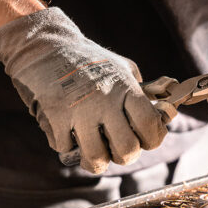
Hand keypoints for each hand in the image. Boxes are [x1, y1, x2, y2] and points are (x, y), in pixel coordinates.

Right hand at [0, 8, 166, 172]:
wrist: (46, 47)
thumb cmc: (89, 60)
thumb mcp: (122, 68)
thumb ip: (141, 92)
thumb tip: (162, 116)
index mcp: (125, 87)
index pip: (150, 125)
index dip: (152, 139)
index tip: (145, 138)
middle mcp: (105, 100)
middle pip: (127, 150)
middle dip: (125, 156)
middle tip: (117, 148)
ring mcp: (79, 110)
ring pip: (96, 158)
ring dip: (96, 159)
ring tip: (94, 149)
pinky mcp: (55, 117)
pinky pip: (66, 149)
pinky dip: (67, 146)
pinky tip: (68, 132)